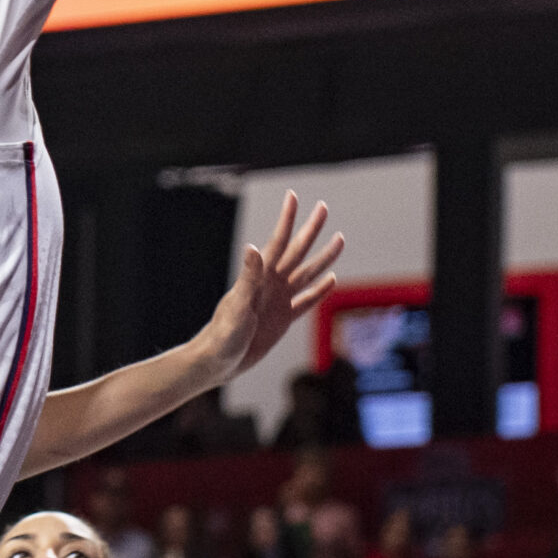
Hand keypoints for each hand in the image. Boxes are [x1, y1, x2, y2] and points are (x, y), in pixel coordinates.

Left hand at [194, 192, 342, 380]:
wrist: (218, 361)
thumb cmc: (223, 333)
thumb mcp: (237, 305)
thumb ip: (248, 278)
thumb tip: (253, 247)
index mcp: (260, 276)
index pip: (278, 241)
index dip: (287, 218)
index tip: (293, 196)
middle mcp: (271, 283)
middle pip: (298, 250)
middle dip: (311, 229)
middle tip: (323, 207)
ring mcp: (278, 300)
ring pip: (307, 273)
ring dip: (323, 257)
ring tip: (339, 239)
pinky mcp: (283, 319)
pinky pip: (306, 300)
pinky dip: (319, 290)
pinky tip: (331, 279)